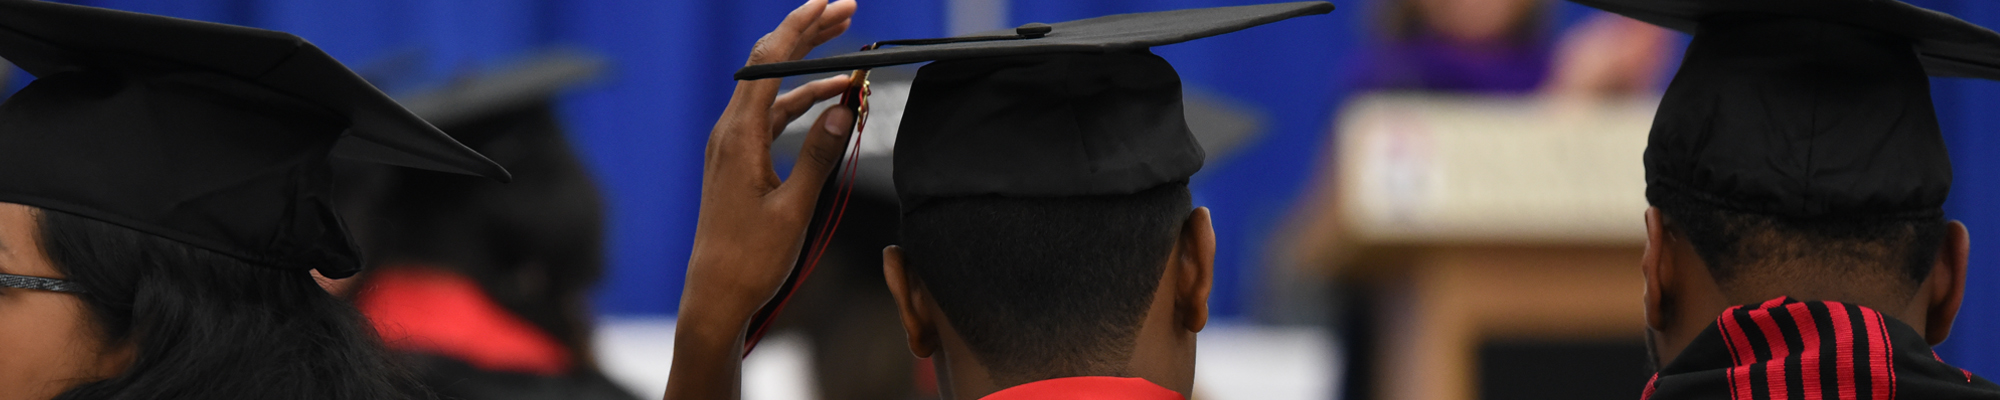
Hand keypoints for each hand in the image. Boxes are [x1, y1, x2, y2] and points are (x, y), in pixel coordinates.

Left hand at [684, 0, 856, 329]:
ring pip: (770, 88)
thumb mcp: (794, 209)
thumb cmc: (751, 259)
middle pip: (767, 65)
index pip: (769, 64)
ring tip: (846, 52)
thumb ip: (819, 156)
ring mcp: (731, 145)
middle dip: (807, 34)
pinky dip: (799, 100)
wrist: (716, 294)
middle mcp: (729, 132)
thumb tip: (842, 107)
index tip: (831, 5)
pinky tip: (829, 99)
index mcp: (739, 138)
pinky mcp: (738, 159)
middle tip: (846, 12)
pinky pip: (770, 115)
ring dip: (807, 67)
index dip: (801, 28)